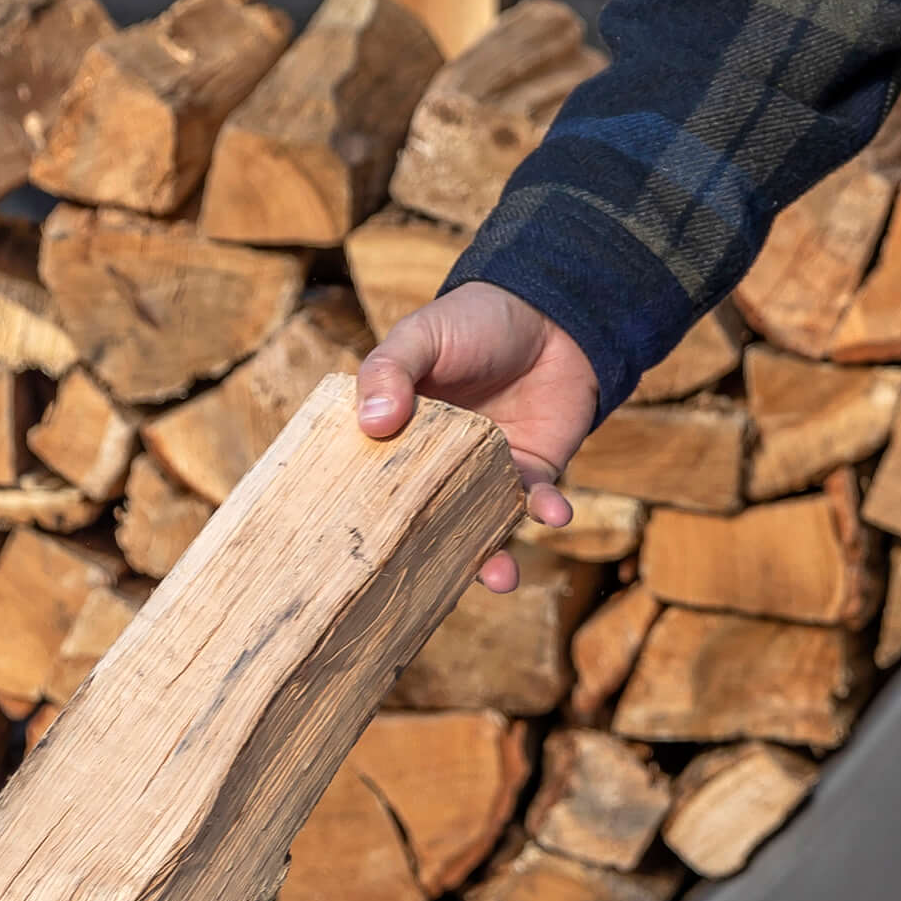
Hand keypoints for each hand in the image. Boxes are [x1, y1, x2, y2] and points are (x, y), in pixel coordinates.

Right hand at [356, 285, 601, 591]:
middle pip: (424, 523)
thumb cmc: (474, 319)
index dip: (359, 518)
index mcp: (399, 436)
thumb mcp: (421, 335)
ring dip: (492, 559)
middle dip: (424, 563)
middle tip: (417, 591)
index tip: (347, 557)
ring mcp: (486, 474)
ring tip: (498, 576)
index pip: (371, 485)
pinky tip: (552, 512)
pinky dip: (545, 512)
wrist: (552, 309)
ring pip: (481, 529)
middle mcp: (439, 465)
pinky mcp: (533, 472)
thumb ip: (390, 371)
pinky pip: (535, 503)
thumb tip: (372, 423)